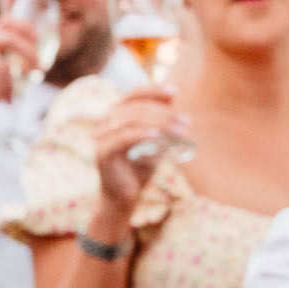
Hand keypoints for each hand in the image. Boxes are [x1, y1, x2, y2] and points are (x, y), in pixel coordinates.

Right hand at [0, 20, 37, 124]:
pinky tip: (2, 100)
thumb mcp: (0, 77)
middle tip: (38, 70)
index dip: (25, 27)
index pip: (7, 21)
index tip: (38, 41)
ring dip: (11, 82)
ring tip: (11, 97)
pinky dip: (2, 89)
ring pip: (1, 62)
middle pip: (9, 36)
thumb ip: (15, 68)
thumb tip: (39, 67)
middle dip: (28, 52)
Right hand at [89, 87, 183, 216]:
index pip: (134, 94)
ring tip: (179, 131)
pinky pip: (124, 137)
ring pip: (132, 119)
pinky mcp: (102, 152)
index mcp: (117, 115)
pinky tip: (158, 136)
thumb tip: (181, 111)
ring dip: (159, 123)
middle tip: (186, 122)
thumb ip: (163, 127)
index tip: (175, 92)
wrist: (124, 197)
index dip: (154, 90)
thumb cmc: (140, 168)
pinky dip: (142, 134)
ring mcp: (102, 136)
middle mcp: (106, 121)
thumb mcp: (155, 143)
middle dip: (164, 113)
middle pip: (137, 107)